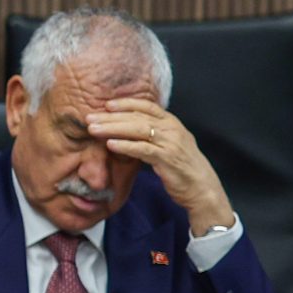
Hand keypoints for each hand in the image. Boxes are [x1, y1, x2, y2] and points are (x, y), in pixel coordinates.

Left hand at [86, 98, 234, 232]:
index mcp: (172, 123)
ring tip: (93, 129)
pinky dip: (126, 146)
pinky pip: (144, 149)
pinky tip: (110, 145)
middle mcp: (173, 129)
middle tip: (89, 117)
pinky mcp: (168, 159)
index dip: (126, 103)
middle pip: (138, 117)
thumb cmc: (182, 167)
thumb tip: (126, 127)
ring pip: (139, 130)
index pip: (147, 106)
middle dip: (112, 116)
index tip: (106, 104)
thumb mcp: (169, 144)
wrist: (203, 188)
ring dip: (114, 128)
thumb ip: (153, 134)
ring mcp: (171, 144)